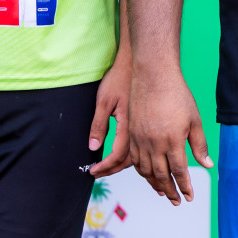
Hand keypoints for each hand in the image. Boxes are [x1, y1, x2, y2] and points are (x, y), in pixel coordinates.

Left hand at [88, 56, 132, 176]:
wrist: (136, 63)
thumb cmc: (118, 79)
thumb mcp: (103, 101)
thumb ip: (98, 125)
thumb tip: (93, 147)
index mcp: (129, 126)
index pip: (117, 155)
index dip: (105, 166)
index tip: (93, 171)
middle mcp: (139, 129)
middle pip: (129, 160)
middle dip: (113, 170)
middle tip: (98, 174)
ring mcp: (143, 126)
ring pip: (138, 154)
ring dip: (124, 165)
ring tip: (111, 170)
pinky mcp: (144, 122)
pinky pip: (140, 145)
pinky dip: (132, 156)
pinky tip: (126, 158)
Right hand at [126, 71, 212, 204]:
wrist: (153, 76)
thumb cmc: (178, 95)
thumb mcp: (194, 119)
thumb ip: (199, 145)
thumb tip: (207, 165)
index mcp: (173, 140)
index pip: (179, 171)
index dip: (185, 186)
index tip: (189, 197)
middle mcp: (154, 143)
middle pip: (161, 175)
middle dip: (171, 191)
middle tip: (177, 201)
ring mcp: (140, 139)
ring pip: (146, 171)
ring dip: (155, 184)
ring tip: (164, 192)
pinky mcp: (131, 134)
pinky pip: (134, 160)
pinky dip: (142, 172)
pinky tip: (148, 175)